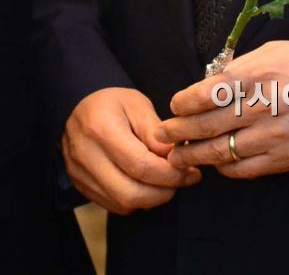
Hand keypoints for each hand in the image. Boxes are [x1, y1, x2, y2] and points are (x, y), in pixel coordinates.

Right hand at [63, 87, 200, 214]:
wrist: (79, 105)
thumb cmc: (112, 101)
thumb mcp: (138, 104)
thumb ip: (156, 132)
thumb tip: (173, 157)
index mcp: (102, 129)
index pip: (140, 166)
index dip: (169, 174)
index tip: (190, 172)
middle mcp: (87, 155)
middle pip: (129, 193)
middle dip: (163, 193)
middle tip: (183, 181)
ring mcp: (80, 174)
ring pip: (121, 204)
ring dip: (151, 199)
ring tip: (168, 183)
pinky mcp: (81, 185)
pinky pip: (112, 205)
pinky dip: (135, 201)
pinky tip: (148, 185)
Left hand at [156, 41, 288, 180]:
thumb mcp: (275, 51)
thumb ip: (242, 65)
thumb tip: (212, 81)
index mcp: (256, 75)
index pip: (206, 92)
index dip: (184, 102)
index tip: (175, 104)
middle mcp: (260, 107)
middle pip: (206, 125)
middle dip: (178, 131)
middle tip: (163, 133)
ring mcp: (271, 136)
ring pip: (219, 152)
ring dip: (193, 155)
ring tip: (178, 155)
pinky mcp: (282, 159)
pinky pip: (242, 170)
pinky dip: (223, 169)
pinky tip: (215, 164)